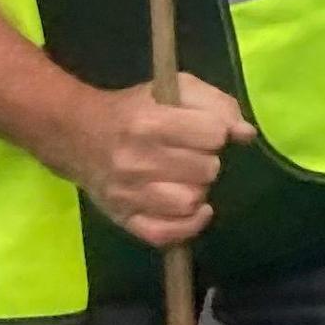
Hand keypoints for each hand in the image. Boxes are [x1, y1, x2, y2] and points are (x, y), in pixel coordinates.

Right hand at [61, 74, 252, 247]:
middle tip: (194, 155)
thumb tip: (246, 134)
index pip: (212, 135)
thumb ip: (216, 104)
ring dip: (199, 190)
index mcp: (150, 122)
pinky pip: (166, 235)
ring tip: (187, 179)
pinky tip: (194, 209)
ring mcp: (128, 194)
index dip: (217, 132)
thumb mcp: (175, 89)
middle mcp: (137, 160)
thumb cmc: (136, 108)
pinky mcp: (123, 219)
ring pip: (190, 202)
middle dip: (208, 161)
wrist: (78, 134)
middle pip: (206, 170)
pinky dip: (188, 225)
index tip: (206, 131)